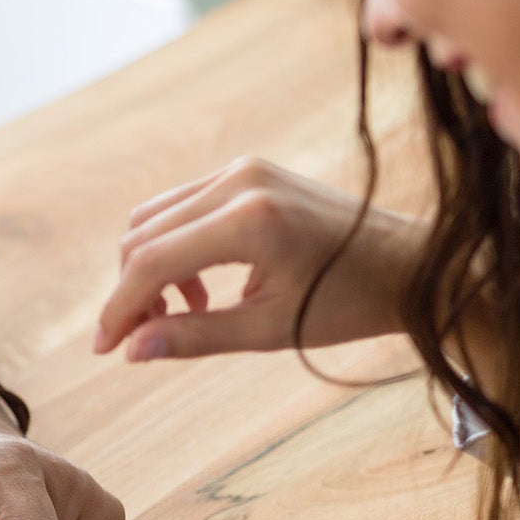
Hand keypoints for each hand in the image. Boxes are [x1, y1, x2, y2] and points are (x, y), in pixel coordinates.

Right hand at [95, 157, 423, 362]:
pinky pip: (181, 206)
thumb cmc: (351, 303)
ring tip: (176, 314)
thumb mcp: (271, 330)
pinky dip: (173, 247)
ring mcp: (244, 168)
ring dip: (148, 269)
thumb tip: (133, 351)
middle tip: (141, 339)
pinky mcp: (248, 169)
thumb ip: (196, 337)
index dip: (120, 307)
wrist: (413, 265)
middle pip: (143, 236)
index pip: (152, 261)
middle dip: (131, 291)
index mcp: (250, 220)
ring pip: (154, 218)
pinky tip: (198, 287)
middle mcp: (241, 182)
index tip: (105, 349)